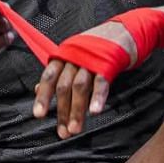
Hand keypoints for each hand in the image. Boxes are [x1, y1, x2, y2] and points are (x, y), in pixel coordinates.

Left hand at [34, 19, 136, 137]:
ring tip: (76, 129)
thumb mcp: (75, 56)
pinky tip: (95, 111)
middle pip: (64, 86)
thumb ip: (58, 73)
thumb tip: (38, 88)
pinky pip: (101, 82)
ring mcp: (92, 59)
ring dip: (77, 110)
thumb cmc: (98, 46)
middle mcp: (76, 56)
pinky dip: (97, 97)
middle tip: (63, 132)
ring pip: (80, 86)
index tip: (39, 114)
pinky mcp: (110, 63)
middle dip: (62, 111)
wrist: (125, 30)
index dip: (43, 96)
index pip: (49, 76)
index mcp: (65, 54)